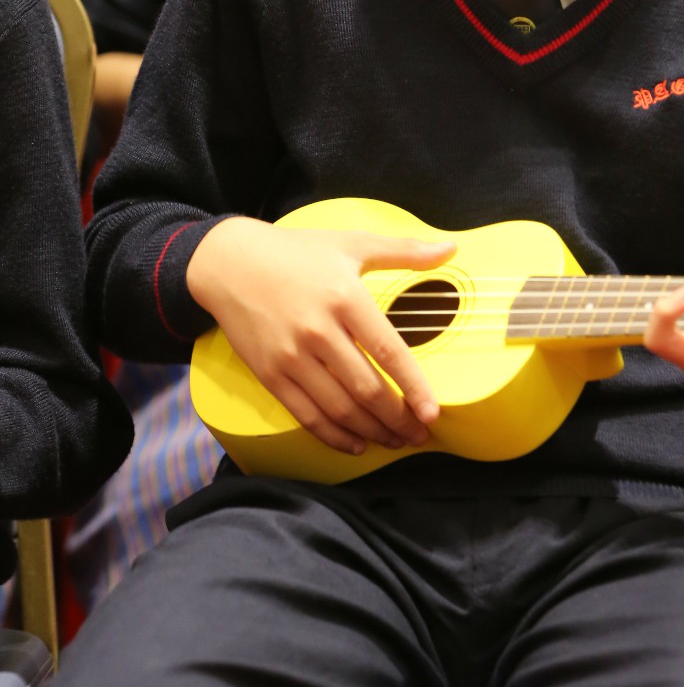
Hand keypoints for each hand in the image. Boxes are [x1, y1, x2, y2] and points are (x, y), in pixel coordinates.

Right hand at [186, 217, 455, 454]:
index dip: (414, 387)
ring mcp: (291, 356)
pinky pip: (306, 414)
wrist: (230, 263)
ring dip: (371, 432)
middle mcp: (318, 331)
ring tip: (395, 442)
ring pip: (339, 408)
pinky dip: (333, 435)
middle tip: (419, 436)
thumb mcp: (352, 242)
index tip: (432, 413)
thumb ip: (404, 251)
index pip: (389, 352)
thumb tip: (451, 248)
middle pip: (366, 389)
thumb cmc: (297, 252)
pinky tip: (355, 444)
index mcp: (345, 298)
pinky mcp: (269, 374)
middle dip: (398, 419)